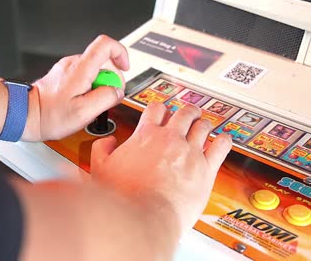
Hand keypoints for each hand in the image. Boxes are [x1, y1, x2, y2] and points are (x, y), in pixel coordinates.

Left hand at [21, 35, 129, 140]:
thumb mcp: (83, 112)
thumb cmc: (49, 116)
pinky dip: (89, 87)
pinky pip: (84, 76)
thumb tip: (117, 91)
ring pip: (94, 69)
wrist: (26, 115)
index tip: (124, 69)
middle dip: (111, 78)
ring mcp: (67, 68)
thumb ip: (105, 98)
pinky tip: (81, 101)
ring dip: (99, 84)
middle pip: (103, 60)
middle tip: (106, 97)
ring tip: (90, 102)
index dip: (121, 54)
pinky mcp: (63, 76)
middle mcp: (73, 64)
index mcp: (81, 69)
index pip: (106, 45)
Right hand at [91, 103, 231, 233]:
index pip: (156, 109)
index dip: (159, 108)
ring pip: (203, 126)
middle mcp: (171, 139)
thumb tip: (108, 142)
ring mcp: (190, 153)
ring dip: (203, 123)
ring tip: (204, 125)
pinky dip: (224, 140)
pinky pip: (221, 147)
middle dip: (186, 111)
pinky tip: (223, 139)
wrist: (144, 215)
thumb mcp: (101, 167)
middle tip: (187, 114)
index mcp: (146, 136)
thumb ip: (102, 149)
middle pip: (184, 113)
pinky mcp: (206, 169)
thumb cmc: (124, 196)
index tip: (161, 113)